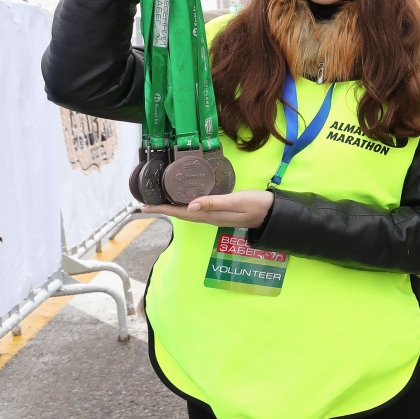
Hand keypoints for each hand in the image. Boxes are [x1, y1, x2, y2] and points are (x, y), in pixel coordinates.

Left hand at [143, 189, 272, 227]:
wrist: (274, 213)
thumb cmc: (257, 205)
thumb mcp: (237, 201)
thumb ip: (215, 203)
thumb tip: (190, 206)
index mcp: (211, 215)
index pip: (181, 213)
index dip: (163, 210)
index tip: (145, 207)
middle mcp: (210, 218)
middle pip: (182, 214)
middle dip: (164, 209)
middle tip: (147, 204)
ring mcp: (216, 216)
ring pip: (189, 213)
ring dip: (173, 208)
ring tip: (160, 202)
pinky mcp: (221, 212)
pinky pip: (198, 210)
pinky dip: (186, 205)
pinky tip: (185, 200)